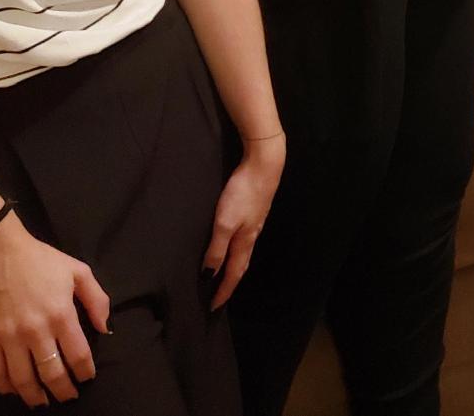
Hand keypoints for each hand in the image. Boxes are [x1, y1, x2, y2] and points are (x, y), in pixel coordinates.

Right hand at [0, 215, 110, 405]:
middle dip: (63, 390)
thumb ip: (97, 300)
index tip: (87, 378)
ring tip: (43, 401)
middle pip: (52, 373)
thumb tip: (105, 329)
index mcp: (61, 315)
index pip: (78, 355)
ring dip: (35, 396)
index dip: (85, 372)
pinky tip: (15, 390)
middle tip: (68, 396)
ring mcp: (8, 337)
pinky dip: (6, 386)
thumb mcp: (78, 272)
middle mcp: (35, 331)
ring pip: (23, 379)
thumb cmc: (41, 261)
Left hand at [204, 134, 283, 310]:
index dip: (223, 291)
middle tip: (218, 297)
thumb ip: (216, 249)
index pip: (233, 274)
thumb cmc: (243, 193)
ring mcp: (254, 223)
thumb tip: (208, 276)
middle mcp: (252, 236)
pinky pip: (243, 240)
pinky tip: (231, 246)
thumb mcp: (225, 223)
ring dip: (233, 268)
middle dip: (230, 284)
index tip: (212, 308)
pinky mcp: (254, 212)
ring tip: (222, 277)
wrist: (264, 166)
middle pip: (240, 266)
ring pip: (242, 253)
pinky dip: (236, 252)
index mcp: (245, 242)